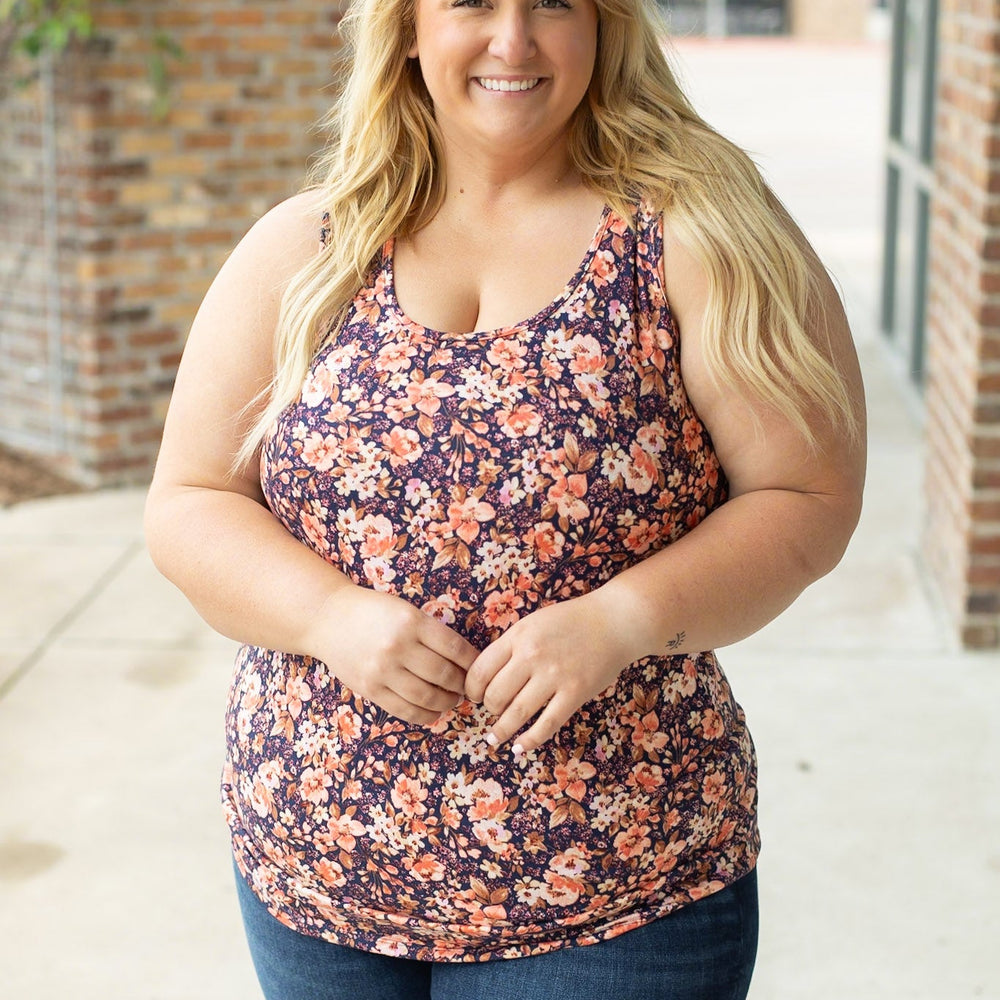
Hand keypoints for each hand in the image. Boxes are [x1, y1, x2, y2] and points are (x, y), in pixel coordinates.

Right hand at [304, 585, 478, 725]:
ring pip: (428, 696)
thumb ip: (430, 632)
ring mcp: (382, 670)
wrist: (328, 618)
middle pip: (444, 674)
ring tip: (453, 699)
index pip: (455, 647)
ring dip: (447, 702)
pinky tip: (434, 711)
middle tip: (468, 687)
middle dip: (462, 684)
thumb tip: (464, 660)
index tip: (479, 668)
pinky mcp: (370, 689)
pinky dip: (426, 715)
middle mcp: (398, 646)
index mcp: (412, 622)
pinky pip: (405, 710)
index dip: (472, 662)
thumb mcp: (405, 610)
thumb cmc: (373, 612)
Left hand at [464, 592, 636, 753]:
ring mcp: (554, 676)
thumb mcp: (533, 622)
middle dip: (489, 709)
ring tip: (495, 738)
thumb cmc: (572, 620)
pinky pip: (547, 724)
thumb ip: (511, 645)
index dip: (472, 689)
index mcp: (518, 636)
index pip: (480, 670)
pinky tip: (520, 747)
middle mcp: (532, 656)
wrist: (615, 621)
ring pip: (517, 713)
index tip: (474, 696)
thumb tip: (487, 675)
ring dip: (502, 730)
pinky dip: (530, 740)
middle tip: (492, 713)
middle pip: (495, 694)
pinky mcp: (575, 693)